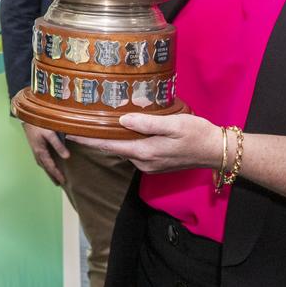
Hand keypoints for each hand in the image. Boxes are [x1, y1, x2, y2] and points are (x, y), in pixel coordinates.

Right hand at [22, 122, 69, 184]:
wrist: (28, 118)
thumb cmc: (39, 125)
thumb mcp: (50, 134)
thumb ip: (58, 145)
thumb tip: (67, 157)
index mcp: (41, 152)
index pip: (50, 166)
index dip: (57, 174)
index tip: (63, 181)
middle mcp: (37, 154)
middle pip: (45, 168)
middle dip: (52, 176)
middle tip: (58, 184)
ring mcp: (35, 151)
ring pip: (43, 165)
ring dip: (48, 172)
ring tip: (54, 177)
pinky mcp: (35, 148)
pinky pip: (41, 160)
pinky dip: (46, 166)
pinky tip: (48, 165)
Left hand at [67, 109, 222, 173]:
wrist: (215, 151)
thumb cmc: (196, 134)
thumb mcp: (173, 123)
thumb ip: (147, 123)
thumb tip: (122, 120)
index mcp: (144, 151)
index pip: (108, 146)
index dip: (88, 141)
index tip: (69, 135)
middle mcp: (143, 162)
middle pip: (114, 148)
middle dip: (98, 138)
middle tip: (81, 124)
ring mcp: (149, 165)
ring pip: (125, 150)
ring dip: (114, 139)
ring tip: (101, 124)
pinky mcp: (156, 164)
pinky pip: (136, 152)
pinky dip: (128, 142)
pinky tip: (126, 131)